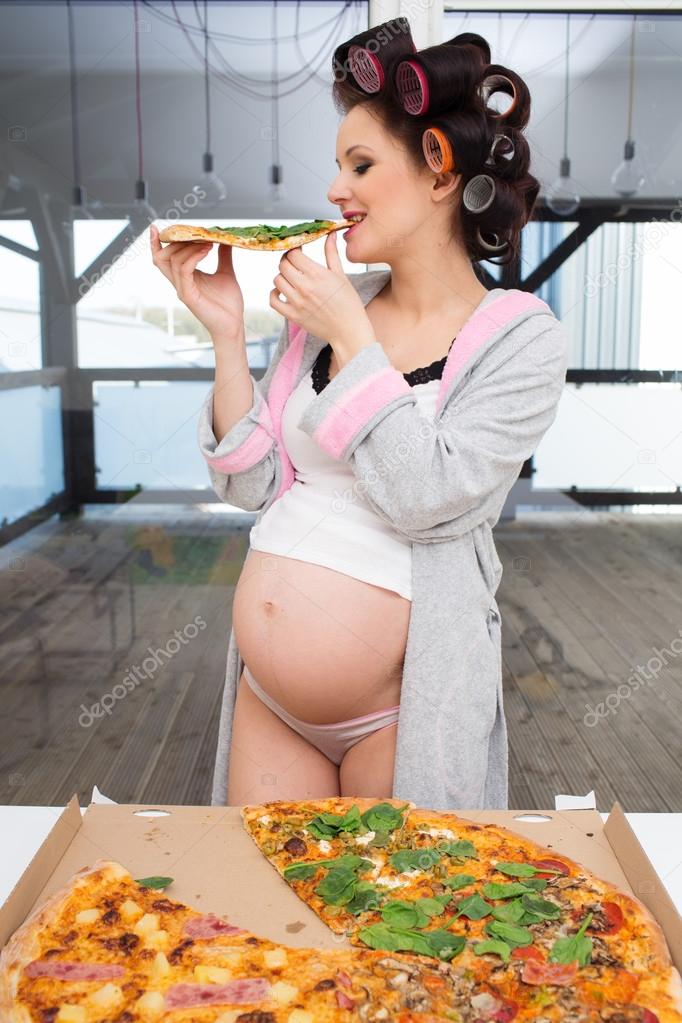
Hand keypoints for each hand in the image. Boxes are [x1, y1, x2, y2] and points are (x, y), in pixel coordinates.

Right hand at [150, 225, 244, 341]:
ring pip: (173, 261)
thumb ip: (223, 256)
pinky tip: (206, 250)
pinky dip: (193, 257)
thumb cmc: (228, 304)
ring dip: (188, 247)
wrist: (234, 325)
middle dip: (176, 241)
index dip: (156, 243)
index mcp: (184, 277)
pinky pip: (184, 271)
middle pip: (163, 257)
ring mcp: (182, 289)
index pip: (163, 258)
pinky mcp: (188, 296)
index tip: (156, 227)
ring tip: (207, 241)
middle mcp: (179, 282)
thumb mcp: (226, 273)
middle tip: (194, 232)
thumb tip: (224, 239)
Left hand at [270, 230, 371, 348]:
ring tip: (292, 278)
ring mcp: (297, 302)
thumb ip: (331, 253)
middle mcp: (304, 287)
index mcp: (317, 274)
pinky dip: (274, 294)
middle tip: (295, 264)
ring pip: (277, 280)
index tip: (298, 251)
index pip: (293, 254)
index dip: (294, 250)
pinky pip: (273, 300)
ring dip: (282, 276)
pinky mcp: (292, 315)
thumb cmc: (349, 303)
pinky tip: (282, 291)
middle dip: (288, 261)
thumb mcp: (341, 275)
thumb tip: (330, 234)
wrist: (349, 330)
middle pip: (283, 265)